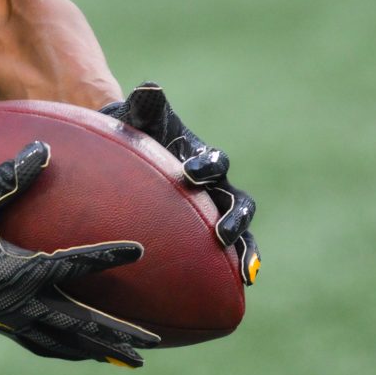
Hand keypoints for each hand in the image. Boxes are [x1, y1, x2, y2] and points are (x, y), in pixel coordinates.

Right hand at [0, 142, 157, 365]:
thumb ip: (8, 174)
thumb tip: (43, 148)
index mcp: (13, 273)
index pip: (71, 266)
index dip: (106, 257)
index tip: (138, 250)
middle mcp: (16, 303)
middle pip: (78, 324)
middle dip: (115, 336)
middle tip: (152, 346)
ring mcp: (8, 318)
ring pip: (62, 341)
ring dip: (96, 350)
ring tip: (129, 359)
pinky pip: (42, 344)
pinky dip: (67, 350)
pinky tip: (80, 352)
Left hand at [102, 82, 259, 285]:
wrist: (130, 154)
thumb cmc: (136, 134)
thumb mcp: (140, 119)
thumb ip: (146, 105)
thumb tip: (149, 87)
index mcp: (202, 156)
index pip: (214, 160)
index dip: (206, 166)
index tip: (189, 173)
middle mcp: (216, 186)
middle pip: (238, 201)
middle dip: (234, 218)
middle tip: (220, 233)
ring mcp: (214, 211)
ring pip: (241, 232)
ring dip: (245, 249)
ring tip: (245, 273)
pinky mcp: (207, 232)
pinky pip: (227, 255)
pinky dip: (236, 268)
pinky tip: (239, 287)